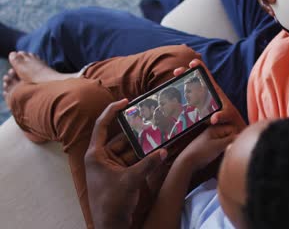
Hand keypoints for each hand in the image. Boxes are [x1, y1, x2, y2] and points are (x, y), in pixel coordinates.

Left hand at [85, 99, 167, 228]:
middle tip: (151, 120)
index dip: (112, 111)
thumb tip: (164, 151)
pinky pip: (133, 161)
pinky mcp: (120, 175)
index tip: (125, 101)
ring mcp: (111, 167)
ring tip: (158, 134)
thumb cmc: (112, 203)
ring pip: (129, 150)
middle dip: (136, 131)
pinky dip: (144, 158)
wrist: (111, 226)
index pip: (102, 125)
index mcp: (96, 155)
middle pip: (120, 137)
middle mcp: (102, 158)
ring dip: (143, 145)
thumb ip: (148, 164)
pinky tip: (157, 152)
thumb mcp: (130, 180)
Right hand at [173, 59, 246, 132]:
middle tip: (176, 72)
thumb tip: (214, 119)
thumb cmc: (229, 116)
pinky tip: (172, 99)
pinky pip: (186, 98)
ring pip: (187, 87)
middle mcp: (204, 90)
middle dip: (184, 72)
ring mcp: (199, 97)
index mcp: (213, 88)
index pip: (205, 73)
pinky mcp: (195, 105)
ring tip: (173, 85)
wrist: (228, 122)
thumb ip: (221, 116)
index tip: (192, 64)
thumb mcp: (227, 115)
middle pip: (193, 77)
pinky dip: (179, 96)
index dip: (199, 65)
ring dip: (179, 84)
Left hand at [178, 125, 235, 171]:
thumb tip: (242, 137)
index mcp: (215, 128)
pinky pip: (222, 146)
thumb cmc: (202, 152)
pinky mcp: (211, 146)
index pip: (233, 129)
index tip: (234, 144)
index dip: (235, 136)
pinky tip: (221, 155)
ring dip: (228, 147)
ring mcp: (212, 139)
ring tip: (224, 153)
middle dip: (232, 142)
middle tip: (229, 149)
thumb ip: (231, 140)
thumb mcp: (218, 145)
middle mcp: (214, 132)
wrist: (188, 161)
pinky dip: (224, 150)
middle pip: (230, 134)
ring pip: (226, 141)